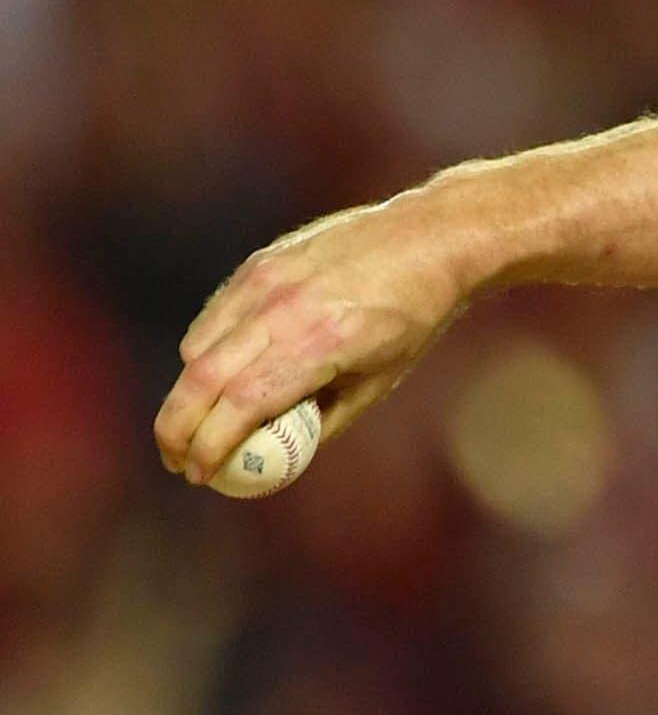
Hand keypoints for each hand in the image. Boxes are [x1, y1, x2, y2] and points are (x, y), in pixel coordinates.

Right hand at [154, 191, 474, 484]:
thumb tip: (278, 456)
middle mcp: (283, 310)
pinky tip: (212, 377)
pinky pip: (213, 318)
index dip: (210, 444)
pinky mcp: (258, 265)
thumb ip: (324, 421)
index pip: (242, 403)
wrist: (426, 239)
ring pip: (198, 347)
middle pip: (202, 378)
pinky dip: (201, 353)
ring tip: (193, 425)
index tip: (198, 474)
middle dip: (175, 428)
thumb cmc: (411, 319)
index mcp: (321, 344)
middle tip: (174, 460)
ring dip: (186, 394)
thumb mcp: (378, 383)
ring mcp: (265, 281)